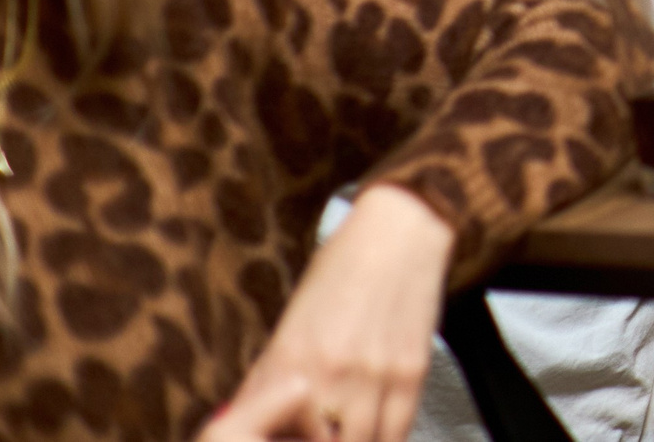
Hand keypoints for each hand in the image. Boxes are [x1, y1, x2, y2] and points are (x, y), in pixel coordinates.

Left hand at [200, 184, 451, 441]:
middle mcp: (329, 372)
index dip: (279, 441)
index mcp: (289, 359)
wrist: (398, 232)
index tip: (284, 438)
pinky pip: (398, 430)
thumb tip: (243, 413)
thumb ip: (267, 376)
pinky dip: (387, 438)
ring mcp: (373, 375)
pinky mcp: (411, 373)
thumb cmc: (343, 268)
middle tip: (321, 435)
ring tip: (349, 436)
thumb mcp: (292, 321)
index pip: (270, 434)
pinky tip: (378, 433)